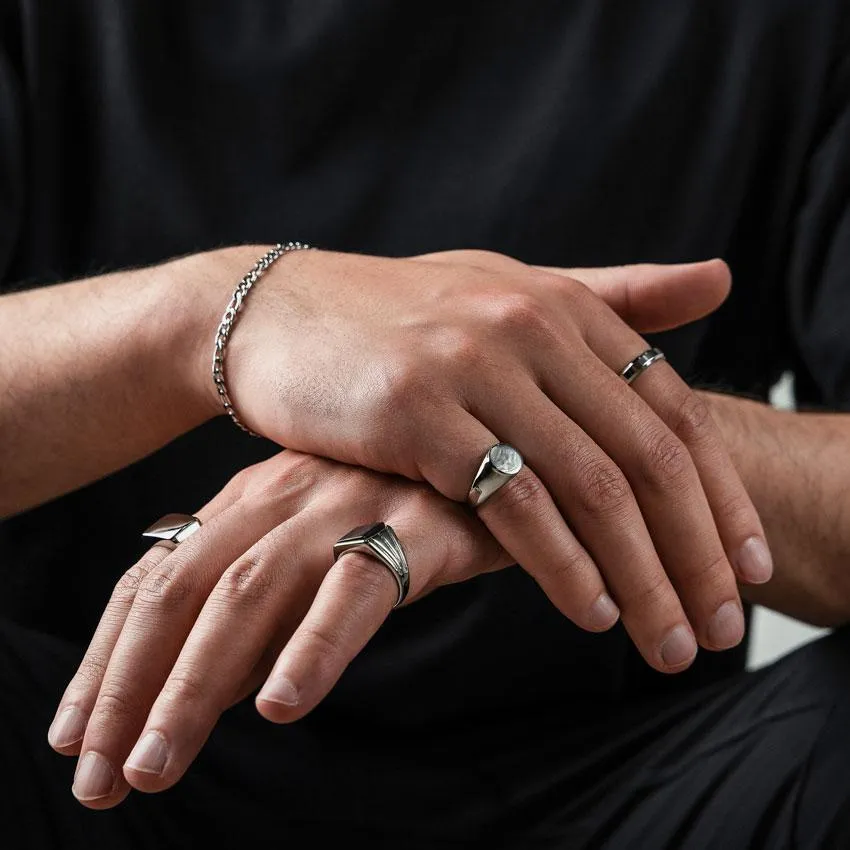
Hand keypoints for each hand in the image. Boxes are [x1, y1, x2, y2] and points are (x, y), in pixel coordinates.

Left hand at [49, 452, 509, 806]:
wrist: (497, 438)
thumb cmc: (400, 496)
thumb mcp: (315, 539)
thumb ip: (262, 602)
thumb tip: (205, 686)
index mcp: (250, 502)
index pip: (156, 580)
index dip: (107, 660)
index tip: (73, 740)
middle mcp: (283, 497)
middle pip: (182, 592)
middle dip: (129, 687)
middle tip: (100, 779)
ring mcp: (346, 503)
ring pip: (249, 594)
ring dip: (195, 683)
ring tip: (158, 764)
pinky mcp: (418, 521)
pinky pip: (356, 587)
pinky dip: (314, 646)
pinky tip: (283, 704)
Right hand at [188, 249, 770, 661]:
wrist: (276, 313)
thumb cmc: (396, 317)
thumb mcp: (508, 289)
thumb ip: (614, 293)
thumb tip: (722, 278)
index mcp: (562, 305)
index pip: (675, 410)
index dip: (724, 495)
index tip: (749, 568)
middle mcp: (531, 327)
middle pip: (648, 457)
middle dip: (699, 555)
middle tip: (724, 630)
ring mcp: (475, 368)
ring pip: (592, 486)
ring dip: (643, 576)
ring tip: (671, 644)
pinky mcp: (417, 413)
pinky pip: (511, 502)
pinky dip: (562, 564)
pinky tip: (591, 612)